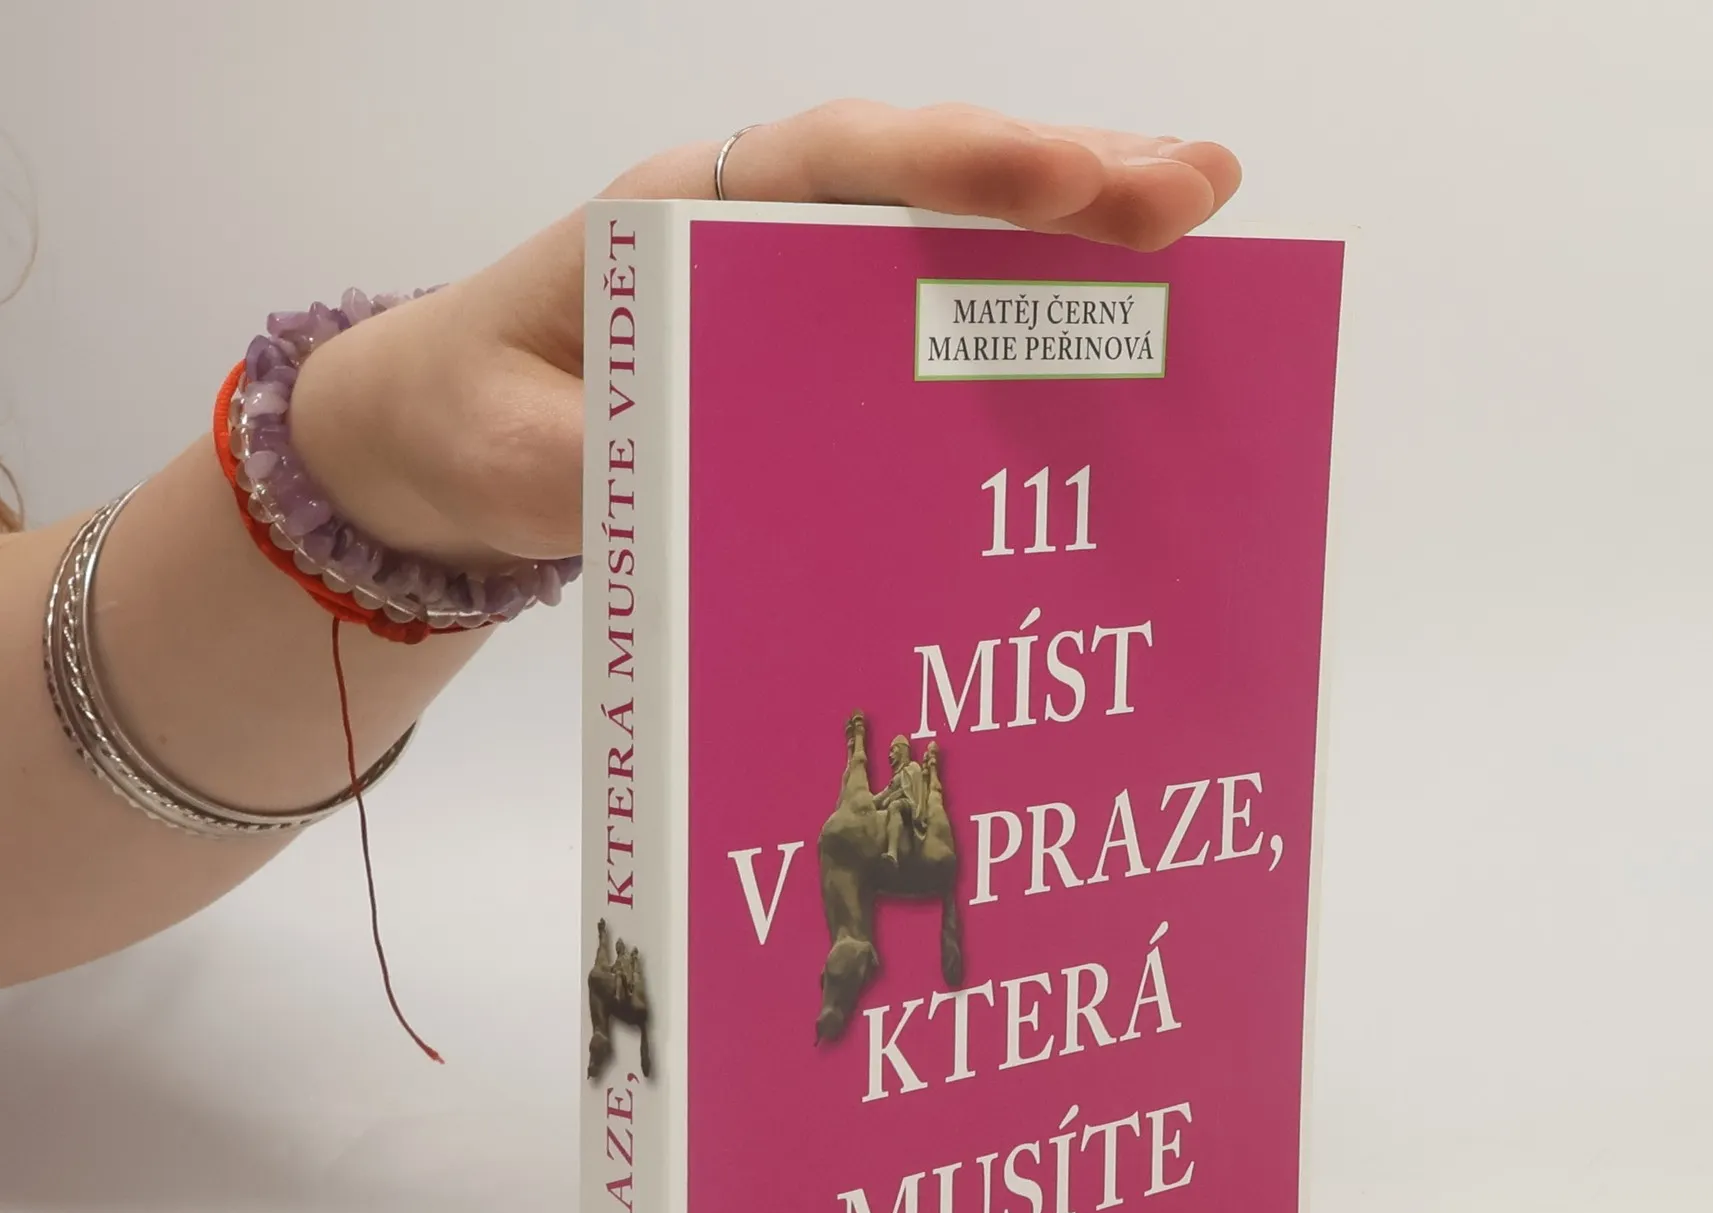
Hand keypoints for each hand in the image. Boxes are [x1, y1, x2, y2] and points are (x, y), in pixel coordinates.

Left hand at [290, 102, 1239, 572]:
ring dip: (1071, 231)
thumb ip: (602, 459)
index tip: (1064, 174)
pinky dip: (1027, 310)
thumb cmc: (473, 419)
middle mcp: (758, 227)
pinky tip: (1114, 326)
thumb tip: (723, 481)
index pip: (833, 167)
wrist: (449, 435)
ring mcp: (798, 281)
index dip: (953, 168)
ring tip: (1200, 225)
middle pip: (923, 179)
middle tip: (1198, 188)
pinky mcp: (821, 346)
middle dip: (1060, 178)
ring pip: (947, 236)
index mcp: (683, 219)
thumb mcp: (515, 449)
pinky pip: (934, 310)